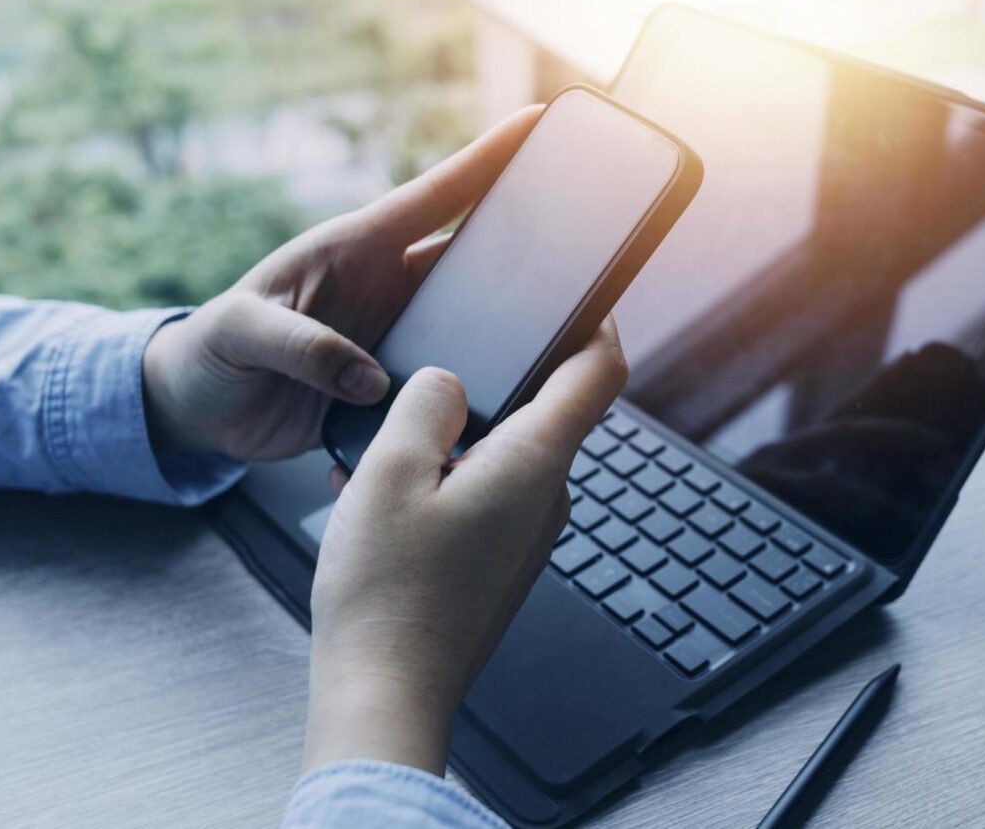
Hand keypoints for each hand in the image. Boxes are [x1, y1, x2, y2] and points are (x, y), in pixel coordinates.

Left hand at [141, 108, 538, 460]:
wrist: (199, 411)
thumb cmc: (210, 352)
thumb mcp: (241, 333)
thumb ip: (301, 346)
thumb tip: (371, 378)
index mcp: (353, 249)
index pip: (434, 196)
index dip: (487, 159)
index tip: (537, 125)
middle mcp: (385, 286)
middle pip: (471, 258)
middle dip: (526, 247)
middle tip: (581, 247)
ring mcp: (394, 332)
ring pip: (470, 320)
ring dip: (505, 327)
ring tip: (555, 336)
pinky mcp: (394, 383)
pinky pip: (447, 379)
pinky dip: (473, 386)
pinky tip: (500, 396)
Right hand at [302, 318, 626, 774]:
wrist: (385, 691)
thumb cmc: (387, 592)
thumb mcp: (389, 471)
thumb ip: (425, 403)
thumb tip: (447, 380)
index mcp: (535, 462)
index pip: (599, 371)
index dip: (597, 322)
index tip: (579, 295)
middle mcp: (547, 498)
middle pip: (546, 409)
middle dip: (493, 381)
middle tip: (434, 372)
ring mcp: (528, 535)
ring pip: (505, 454)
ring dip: (454, 437)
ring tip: (387, 450)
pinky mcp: (502, 562)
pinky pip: (486, 496)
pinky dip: (445, 480)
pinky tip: (387, 498)